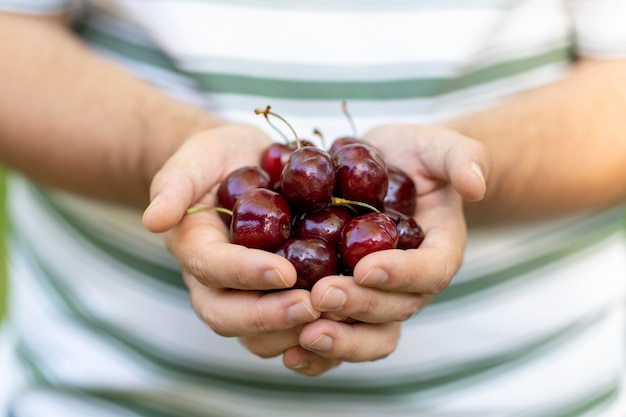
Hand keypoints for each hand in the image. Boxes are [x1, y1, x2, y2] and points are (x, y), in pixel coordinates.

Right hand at [142, 124, 319, 337]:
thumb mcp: (195, 158)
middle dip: (270, 316)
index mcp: (195, 249)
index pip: (211, 270)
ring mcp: (247, 295)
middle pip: (230, 317)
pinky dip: (316, 336)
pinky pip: (290, 330)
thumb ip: (174, 184)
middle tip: (314, 306)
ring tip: (336, 318)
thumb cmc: (217, 159)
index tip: (283, 271)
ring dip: (295, 333)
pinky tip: (351, 323)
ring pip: (259, 336)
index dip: (243, 274)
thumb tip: (153, 220)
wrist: (243, 167)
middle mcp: (217, 283)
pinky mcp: (278, 298)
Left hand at [241, 124, 489, 375]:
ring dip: (338, 339)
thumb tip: (476, 184)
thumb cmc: (415, 157)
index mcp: (439, 250)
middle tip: (322, 296)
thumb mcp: (438, 146)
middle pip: (394, 309)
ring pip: (368, 334)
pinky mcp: (350, 300)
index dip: (403, 274)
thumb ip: (462, 157)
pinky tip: (288, 351)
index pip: (431, 270)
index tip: (368, 267)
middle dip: (359, 307)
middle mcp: (410, 284)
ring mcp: (379, 297)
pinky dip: (316, 351)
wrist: (383, 170)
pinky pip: (338, 333)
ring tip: (302, 335)